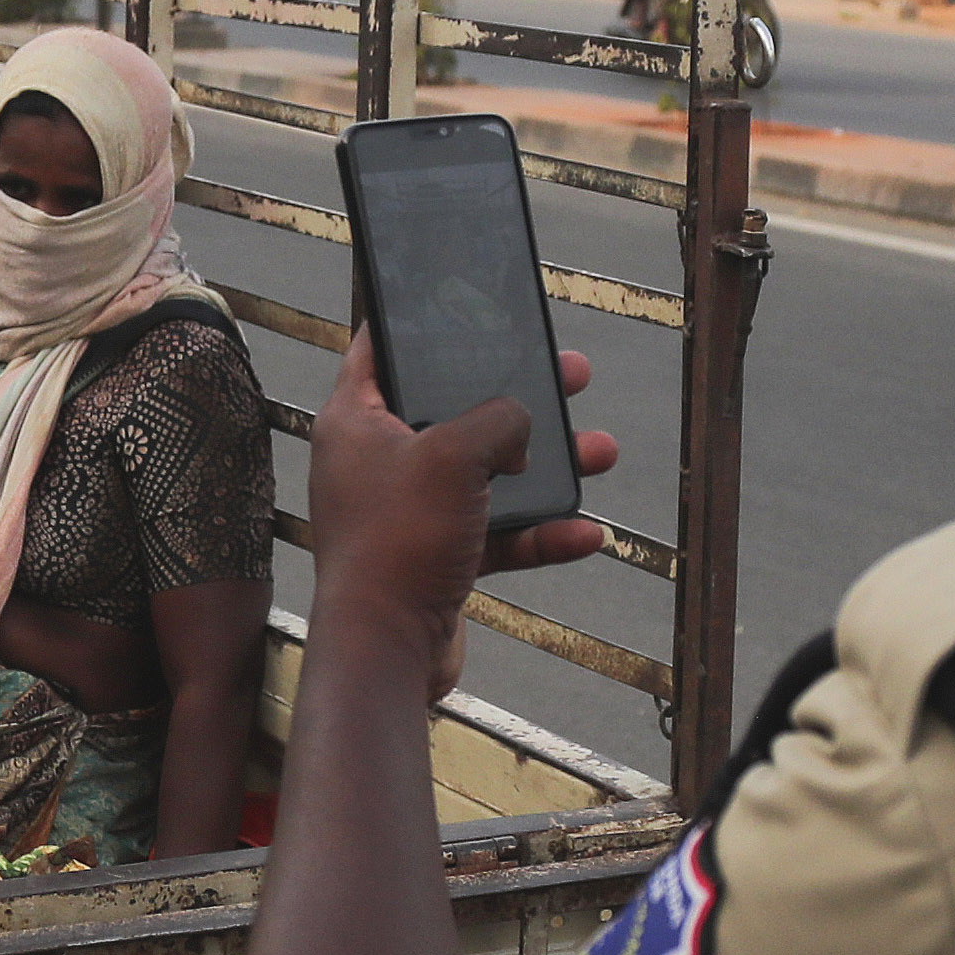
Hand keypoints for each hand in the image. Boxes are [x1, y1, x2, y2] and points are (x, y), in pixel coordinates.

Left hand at [305, 336, 616, 699]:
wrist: (387, 650)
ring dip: (546, 468)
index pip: (379, 350)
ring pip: (487, 474)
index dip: (418, 323)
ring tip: (598, 451)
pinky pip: (499, 534)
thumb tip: (521, 423)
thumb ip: (498, 418)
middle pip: (454, 410)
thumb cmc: (398, 543)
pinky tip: (585, 531)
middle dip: (517, 397)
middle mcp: (378, 462)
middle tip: (566, 374)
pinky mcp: (437, 557)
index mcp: (356, 421)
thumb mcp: (455, 454)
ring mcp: (409, 512)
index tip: (460, 304)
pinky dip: (540, 532)